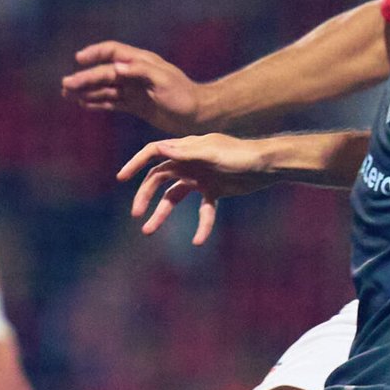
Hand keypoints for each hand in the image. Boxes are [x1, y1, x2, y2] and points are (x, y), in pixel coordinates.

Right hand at [62, 41, 205, 132]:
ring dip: (87, 90)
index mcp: (141, 62)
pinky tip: (84, 104)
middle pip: (104, 72)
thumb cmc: (184, 96)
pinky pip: (112, 101)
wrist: (199, 115)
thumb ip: (141, 71)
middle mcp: (135, 74)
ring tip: (68, 95)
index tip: (78, 60)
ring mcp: (135, 89)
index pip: (113, 52)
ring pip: (105, 88)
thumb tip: (117, 67)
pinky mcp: (137, 105)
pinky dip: (98, 102)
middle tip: (65, 86)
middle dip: (84, 78)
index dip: (95, 53)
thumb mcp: (164, 81)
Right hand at [118, 134, 275, 244]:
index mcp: (186, 148)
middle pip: (158, 178)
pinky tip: (198, 240)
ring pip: (173, 196)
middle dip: (145, 196)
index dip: (136, 163)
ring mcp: (201, 177)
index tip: (122, 178)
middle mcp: (189, 162)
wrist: (268, 165)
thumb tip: (158, 148)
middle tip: (136, 215)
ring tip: (149, 230)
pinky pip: (202, 210)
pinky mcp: (214, 191)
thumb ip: (186, 152)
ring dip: (161, 213)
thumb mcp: (212, 153)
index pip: (154, 152)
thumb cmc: (242, 155)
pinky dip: (201, 225)